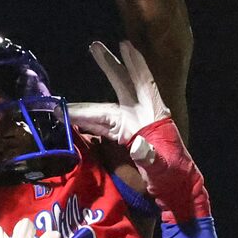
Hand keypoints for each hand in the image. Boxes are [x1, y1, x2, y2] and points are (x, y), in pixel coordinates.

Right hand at [70, 41, 208, 221]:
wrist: (175, 192)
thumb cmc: (173, 177)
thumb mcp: (163, 167)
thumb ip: (150, 157)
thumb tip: (138, 146)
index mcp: (154, 115)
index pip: (144, 83)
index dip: (134, 63)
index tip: (125, 44)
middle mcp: (140, 115)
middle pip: (122, 85)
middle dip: (109, 65)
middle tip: (94, 45)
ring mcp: (131, 126)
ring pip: (105, 108)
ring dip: (85, 106)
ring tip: (63, 104)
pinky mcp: (123, 139)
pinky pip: (101, 126)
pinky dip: (86, 123)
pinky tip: (70, 122)